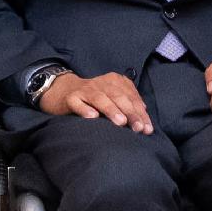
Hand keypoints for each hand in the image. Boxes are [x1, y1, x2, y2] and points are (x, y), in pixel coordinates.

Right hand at [38, 68, 153, 133]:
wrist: (64, 90)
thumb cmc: (93, 98)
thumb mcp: (112, 95)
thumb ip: (128, 101)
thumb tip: (143, 112)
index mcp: (114, 81)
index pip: (130, 96)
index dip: (140, 112)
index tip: (148, 129)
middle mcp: (100, 83)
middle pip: (118, 97)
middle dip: (130, 113)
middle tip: (138, 128)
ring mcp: (85, 89)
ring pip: (99, 98)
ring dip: (111, 110)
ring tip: (121, 122)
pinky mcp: (71, 98)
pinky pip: (78, 103)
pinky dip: (85, 109)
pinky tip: (92, 117)